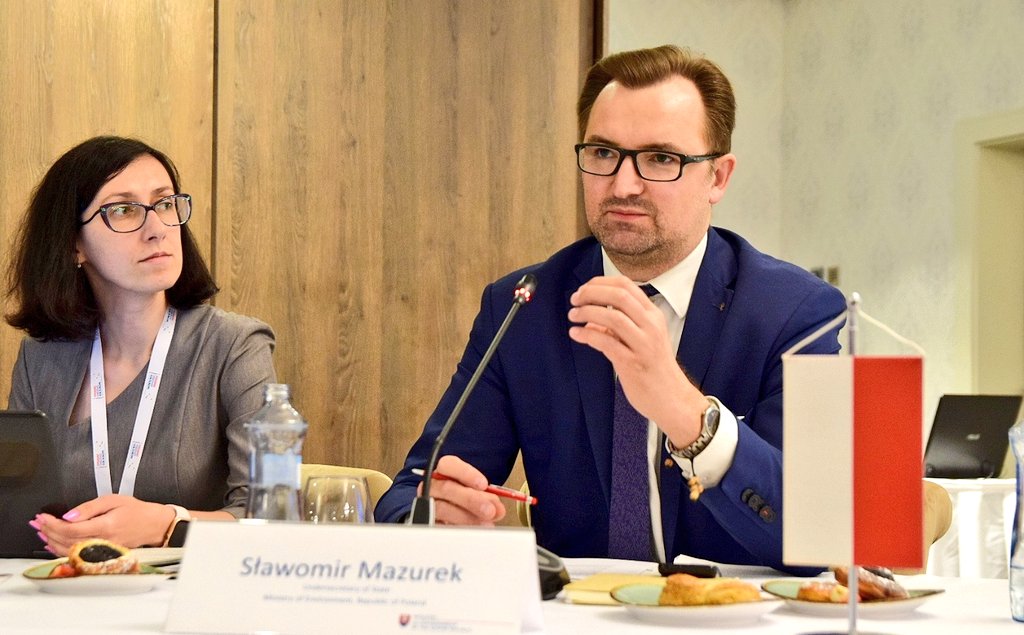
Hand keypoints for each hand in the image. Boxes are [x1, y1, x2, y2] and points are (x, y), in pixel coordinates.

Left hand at [30, 495, 173, 555]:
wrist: (153, 525)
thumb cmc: (136, 511)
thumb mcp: (113, 500)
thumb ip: (89, 507)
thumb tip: (69, 516)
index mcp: (105, 526)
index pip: (71, 529)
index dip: (53, 524)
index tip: (43, 517)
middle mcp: (102, 542)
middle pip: (66, 540)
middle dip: (48, 531)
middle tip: (37, 522)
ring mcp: (100, 551)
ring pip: (69, 550)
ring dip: (51, 542)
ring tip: (41, 532)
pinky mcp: (100, 556)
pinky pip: (76, 555)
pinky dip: (60, 550)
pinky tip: (52, 545)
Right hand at [419, 455, 504, 525]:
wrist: (454, 519)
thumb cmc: (467, 500)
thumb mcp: (479, 495)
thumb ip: (488, 498)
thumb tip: (497, 509)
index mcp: (443, 472)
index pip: (447, 465)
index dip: (466, 473)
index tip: (483, 485)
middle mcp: (432, 487)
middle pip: (446, 488)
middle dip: (471, 499)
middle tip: (489, 510)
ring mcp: (428, 505)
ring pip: (442, 508)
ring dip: (467, 517)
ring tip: (485, 524)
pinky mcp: (431, 523)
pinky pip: (441, 526)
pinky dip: (459, 528)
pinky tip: (472, 531)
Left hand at [567, 276, 706, 446]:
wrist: (672, 398)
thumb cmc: (654, 368)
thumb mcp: (641, 339)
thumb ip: (617, 326)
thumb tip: (590, 318)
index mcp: (653, 315)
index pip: (626, 285)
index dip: (600, 282)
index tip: (584, 289)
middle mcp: (651, 325)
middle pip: (619, 295)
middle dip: (591, 293)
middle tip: (575, 300)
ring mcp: (643, 344)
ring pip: (613, 316)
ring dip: (587, 312)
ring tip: (573, 316)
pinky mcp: (633, 363)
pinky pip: (606, 342)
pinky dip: (587, 334)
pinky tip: (576, 334)